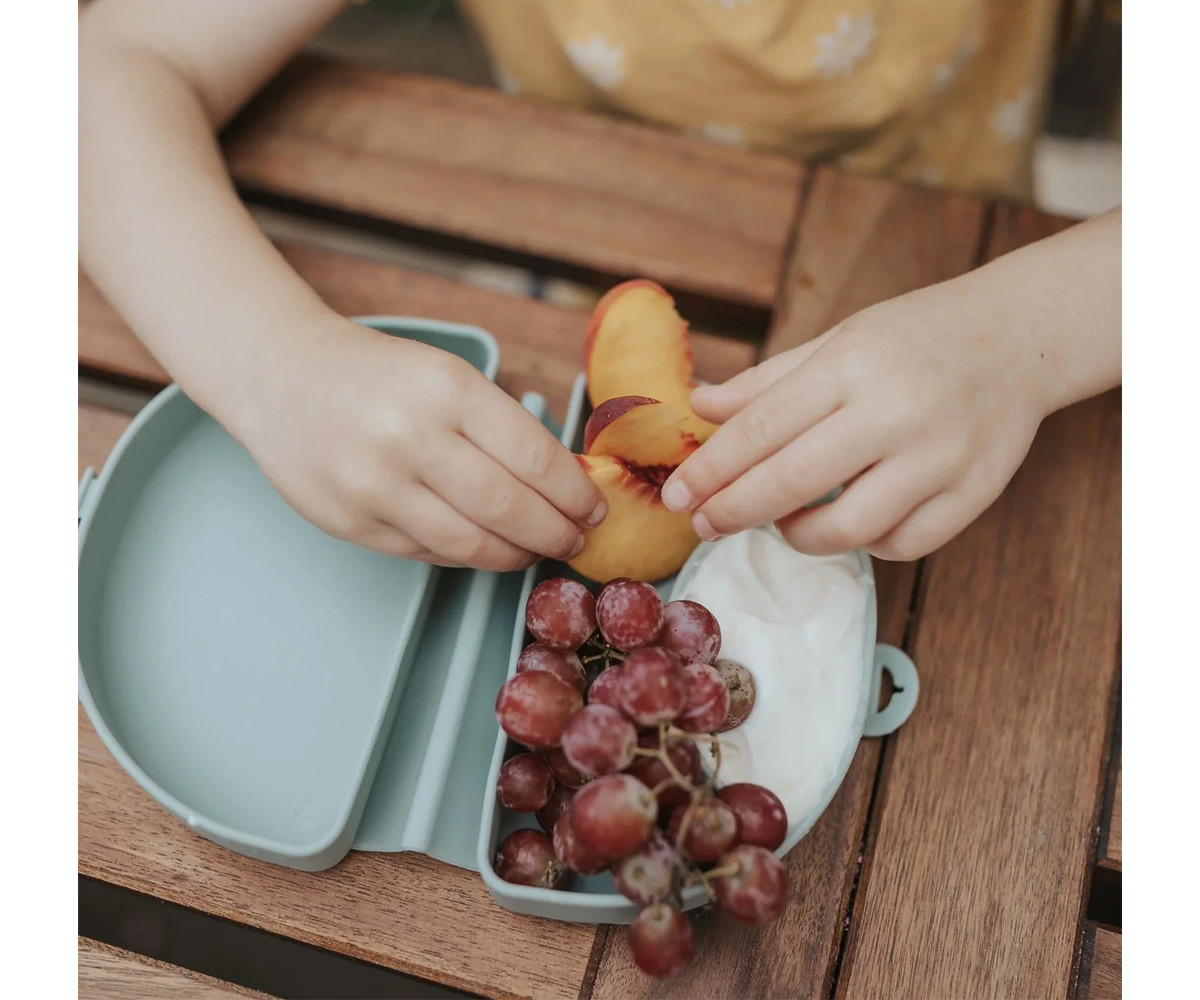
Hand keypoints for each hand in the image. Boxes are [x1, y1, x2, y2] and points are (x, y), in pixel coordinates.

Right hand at [231, 316, 606, 569]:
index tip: (594, 508)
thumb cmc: (376, 375)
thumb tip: (565, 485)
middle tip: (576, 539)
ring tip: (536, 550)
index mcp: (447, 391)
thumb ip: (500, 427)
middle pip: (510, 510)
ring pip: (472, 545)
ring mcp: (376, 487)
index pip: (535, 458)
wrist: (280, 375)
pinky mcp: (350, 524)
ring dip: (517, 555)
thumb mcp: (446, 376)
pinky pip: (429, 555)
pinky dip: (469, 556)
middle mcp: (411, 439)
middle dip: (557, 533)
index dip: (575, 494)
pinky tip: (486, 547)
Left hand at [659, 277, 1055, 560]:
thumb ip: (767, 382)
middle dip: (735, 511)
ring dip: (797, 535)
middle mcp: (896, 412)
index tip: (678, 494)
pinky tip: (847, 522)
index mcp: (853, 366)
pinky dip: (864, 543)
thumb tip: (698, 407)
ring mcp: (940, 458)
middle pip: (793, 482)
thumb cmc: (915, 337)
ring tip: (781, 521)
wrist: (1020, 336)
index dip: (712, 469)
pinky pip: (902, 544)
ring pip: (848, 529)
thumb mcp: (838, 340)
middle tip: (704, 524)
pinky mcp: (973, 494)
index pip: (762, 428)